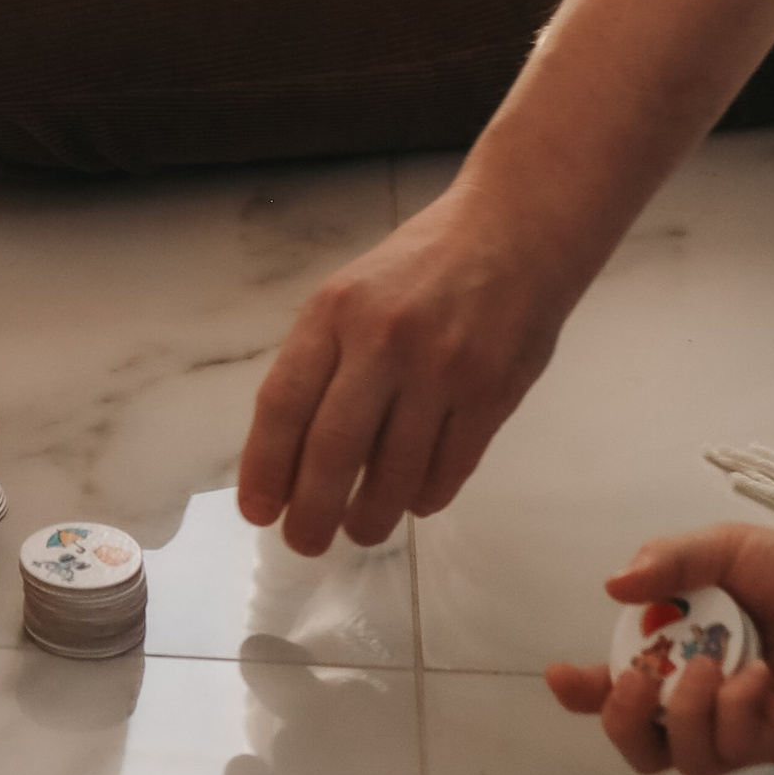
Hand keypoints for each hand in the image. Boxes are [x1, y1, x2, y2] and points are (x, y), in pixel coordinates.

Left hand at [238, 181, 568, 551]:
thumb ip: (324, 361)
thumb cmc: (422, 267)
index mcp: (335, 311)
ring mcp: (442, 369)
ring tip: (361, 528)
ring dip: (371, 517)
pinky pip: (449, 470)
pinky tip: (414, 499)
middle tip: (305, 543)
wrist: (515, 231)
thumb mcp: (353, 294)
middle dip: (313, 512)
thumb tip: (294, 456)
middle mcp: (384, 340)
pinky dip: (425, 497)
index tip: (258, 511)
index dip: (265, 467)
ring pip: (395, 474)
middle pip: (333, 450)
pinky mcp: (492, 394)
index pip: (284, 402)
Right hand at [548, 526, 773, 774]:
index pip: (614, 686)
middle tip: (640, 682)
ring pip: (681, 756)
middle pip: (637, 744)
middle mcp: (695, 699)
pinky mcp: (770, 745)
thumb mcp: (721, 549)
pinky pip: (732, 747)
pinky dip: (736, 707)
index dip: (583, 692)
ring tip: (712, 666)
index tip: (562, 676)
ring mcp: (732, 728)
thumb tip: (613, 585)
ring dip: (687, 710)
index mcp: (672, 653)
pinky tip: (758, 674)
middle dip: (624, 719)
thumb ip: (669, 561)